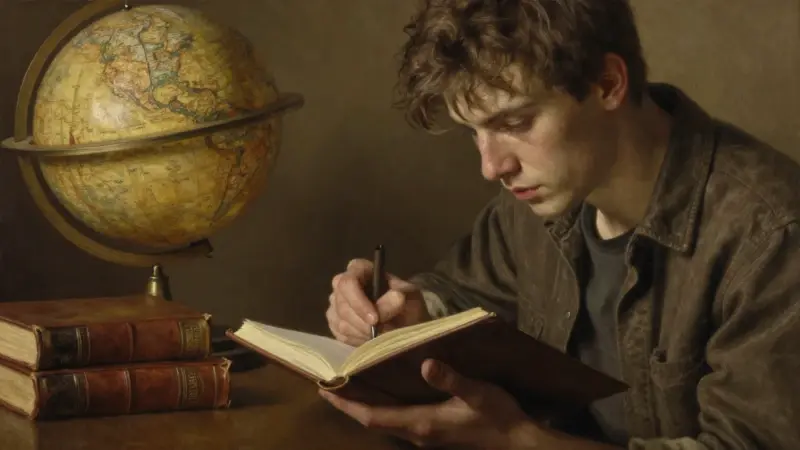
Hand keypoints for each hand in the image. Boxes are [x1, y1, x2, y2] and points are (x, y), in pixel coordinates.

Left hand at [319, 358, 540, 448]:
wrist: (516, 441)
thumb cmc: (497, 416)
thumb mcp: (478, 393)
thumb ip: (451, 379)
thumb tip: (427, 364)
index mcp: (422, 423)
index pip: (374, 415)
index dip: (348, 404)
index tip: (326, 389)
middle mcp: (416, 433)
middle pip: (372, 420)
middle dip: (347, 405)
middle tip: (326, 386)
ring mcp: (423, 435)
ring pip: (382, 421)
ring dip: (361, 407)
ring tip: (346, 388)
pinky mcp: (430, 433)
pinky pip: (394, 420)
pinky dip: (379, 408)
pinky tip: (379, 394)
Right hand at [327, 258, 431, 345]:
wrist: (407, 324)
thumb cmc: (407, 305)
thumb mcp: (411, 296)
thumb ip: (401, 294)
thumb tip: (396, 295)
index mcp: (359, 270)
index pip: (348, 282)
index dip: (358, 301)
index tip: (375, 319)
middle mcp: (342, 285)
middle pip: (342, 305)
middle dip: (363, 323)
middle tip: (381, 332)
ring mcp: (335, 304)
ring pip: (341, 322)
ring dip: (363, 333)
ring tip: (381, 335)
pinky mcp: (335, 323)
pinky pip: (341, 335)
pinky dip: (358, 340)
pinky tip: (372, 339)